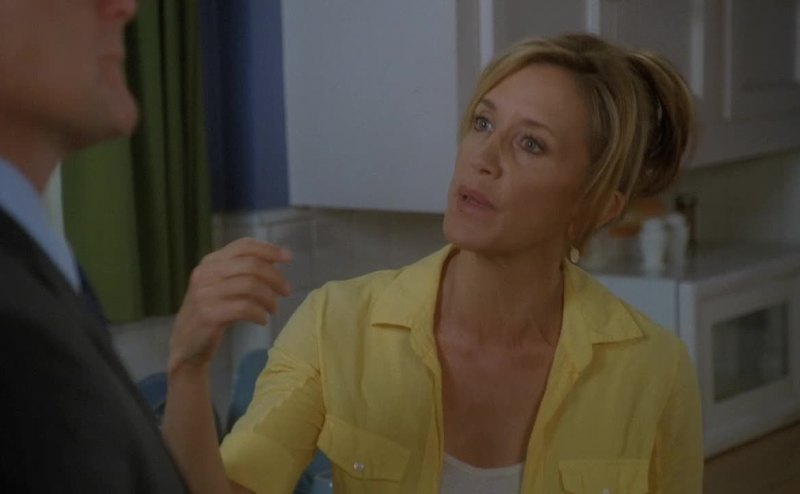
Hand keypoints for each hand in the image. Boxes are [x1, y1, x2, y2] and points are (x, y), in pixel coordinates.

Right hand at [168, 238, 292, 374]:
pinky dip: (260, 313)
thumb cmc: (212, 312)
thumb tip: (275, 261)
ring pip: (250, 285)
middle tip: (287, 291)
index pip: (243, 246)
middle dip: (275, 277)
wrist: (187, 345)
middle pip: (251, 265)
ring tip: (273, 310)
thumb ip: (242, 272)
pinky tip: (262, 320)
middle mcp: (205, 273)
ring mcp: (205, 293)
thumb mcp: (223, 286)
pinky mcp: (208, 314)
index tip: (289, 258)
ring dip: (269, 298)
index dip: (269, 249)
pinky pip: (245, 308)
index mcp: (210, 262)